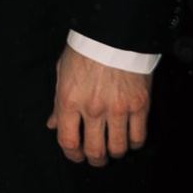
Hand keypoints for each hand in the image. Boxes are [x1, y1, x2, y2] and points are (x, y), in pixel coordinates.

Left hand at [48, 47, 149, 166]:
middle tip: (96, 158)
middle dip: (94, 160)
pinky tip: (130, 138)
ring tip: (113, 148)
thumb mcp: (62, 72)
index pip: (68, 142)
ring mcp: (118, 108)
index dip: (72, 156)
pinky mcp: (140, 105)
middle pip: (94, 151)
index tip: (76, 156)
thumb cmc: (85, 49)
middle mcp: (92, 108)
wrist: (114, 32)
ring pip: (117, 148)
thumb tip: (52, 124)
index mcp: (69, 100)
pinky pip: (138, 136)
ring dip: (114, 153)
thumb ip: (57, 102)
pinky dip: (134, 143)